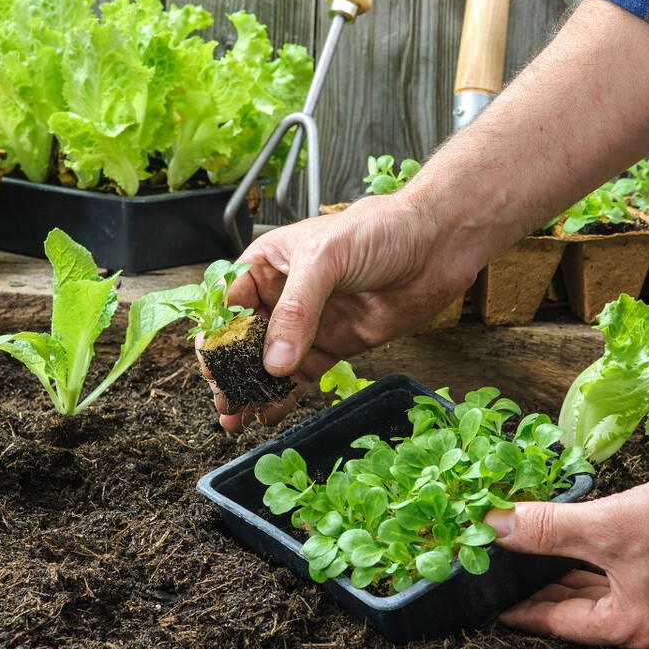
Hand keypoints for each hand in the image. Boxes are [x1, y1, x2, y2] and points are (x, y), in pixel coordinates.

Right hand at [215, 194, 480, 431]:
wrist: (436, 245)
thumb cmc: (380, 231)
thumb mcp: (327, 260)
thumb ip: (297, 310)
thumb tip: (274, 361)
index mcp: (269, 264)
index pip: (228, 304)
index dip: (216, 337)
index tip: (211, 368)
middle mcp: (283, 295)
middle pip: (244, 340)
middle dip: (230, 372)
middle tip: (224, 401)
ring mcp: (309, 323)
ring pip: (270, 364)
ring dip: (252, 390)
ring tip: (236, 417)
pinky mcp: (334, 345)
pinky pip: (301, 376)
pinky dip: (284, 397)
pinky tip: (269, 415)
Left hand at [484, 456, 648, 648]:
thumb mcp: (606, 525)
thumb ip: (546, 530)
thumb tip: (496, 527)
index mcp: (635, 627)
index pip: (561, 622)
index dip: (523, 609)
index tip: (493, 602)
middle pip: (585, 613)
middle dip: (546, 591)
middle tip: (509, 577)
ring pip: (610, 597)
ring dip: (575, 578)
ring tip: (539, 562)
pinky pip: (633, 585)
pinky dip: (605, 570)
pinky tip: (587, 550)